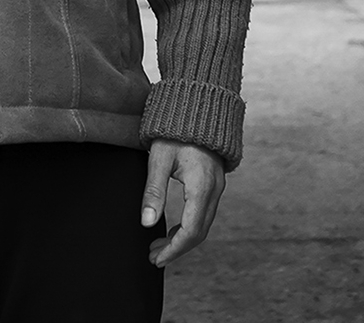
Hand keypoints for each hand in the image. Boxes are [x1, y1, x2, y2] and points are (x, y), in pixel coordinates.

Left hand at [140, 140, 224, 266]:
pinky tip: (173, 228)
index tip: (156, 259)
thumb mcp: (159, 158)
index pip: (190, 231)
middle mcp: (214, 189)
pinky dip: (189, 225)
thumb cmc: (174, 130)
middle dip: (176, 248)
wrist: (197, 104)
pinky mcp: (214, 182)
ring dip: (182, 238)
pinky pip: (204, 213)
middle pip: (199, 232)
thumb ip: (154, 191)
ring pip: (203, 224)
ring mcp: (217, 186)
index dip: (173, 249)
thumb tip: (146, 223)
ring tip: (159, 245)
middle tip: (154, 256)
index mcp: (201, 186)